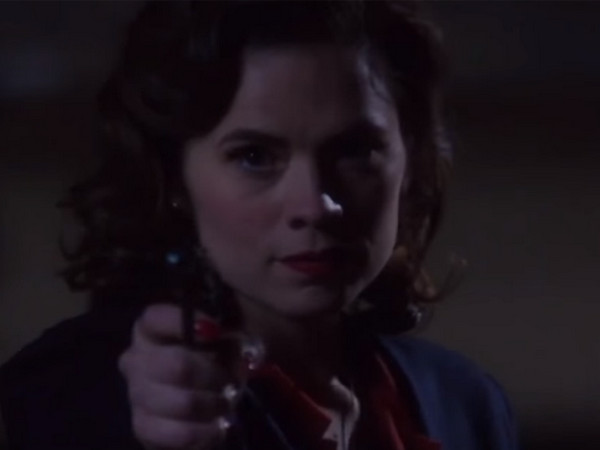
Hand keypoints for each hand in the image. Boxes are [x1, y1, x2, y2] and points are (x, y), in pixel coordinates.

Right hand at [119, 303, 240, 449]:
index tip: (217, 332)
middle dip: (214, 375)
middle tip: (230, 380)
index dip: (188, 324)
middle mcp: (135, 360)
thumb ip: (220, 328)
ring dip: (214, 404)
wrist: (210, 400)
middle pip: (177, 365)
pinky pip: (180, 434)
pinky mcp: (142, 429)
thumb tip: (215, 332)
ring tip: (225, 403)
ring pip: (184, 403)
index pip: (156, 318)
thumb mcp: (223, 336)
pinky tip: (215, 426)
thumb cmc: (216, 358)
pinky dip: (206, 431)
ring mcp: (135, 396)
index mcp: (150, 329)